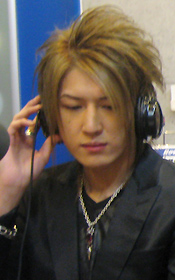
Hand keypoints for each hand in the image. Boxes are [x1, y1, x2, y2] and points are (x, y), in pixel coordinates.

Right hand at [0, 96, 55, 214]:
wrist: (18, 182)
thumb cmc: (29, 172)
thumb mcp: (43, 156)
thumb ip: (49, 145)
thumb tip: (58, 134)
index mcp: (28, 139)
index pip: (34, 122)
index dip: (39, 114)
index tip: (48, 105)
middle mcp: (21, 136)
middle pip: (25, 117)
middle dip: (32, 106)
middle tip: (42, 98)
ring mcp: (15, 138)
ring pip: (18, 119)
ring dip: (27, 111)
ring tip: (38, 107)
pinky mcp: (10, 141)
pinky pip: (14, 128)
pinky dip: (22, 123)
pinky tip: (32, 123)